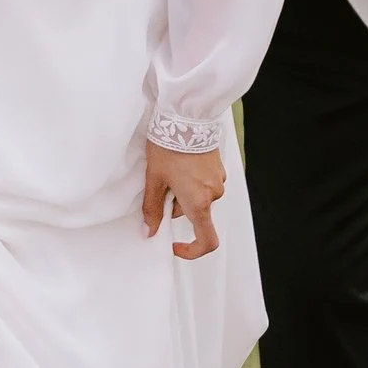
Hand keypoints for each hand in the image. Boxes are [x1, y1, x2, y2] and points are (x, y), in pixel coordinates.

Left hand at [143, 141, 224, 260]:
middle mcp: (213, 195)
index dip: (192, 250)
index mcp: (198, 203)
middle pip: (196, 213)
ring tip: (171, 169)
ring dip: (184, 191)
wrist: (187, 117)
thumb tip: (148, 232)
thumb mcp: (154, 179)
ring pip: (200, 197)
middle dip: (177, 205)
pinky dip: (193, 180)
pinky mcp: (219, 168)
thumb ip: (152, 209)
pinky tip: (181, 162)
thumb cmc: (169, 147)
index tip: (175, 244)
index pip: (206, 241)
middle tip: (161, 185)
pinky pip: (205, 183)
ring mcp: (218, 180)